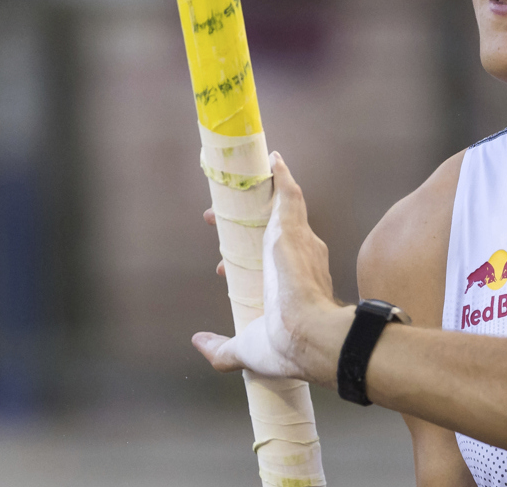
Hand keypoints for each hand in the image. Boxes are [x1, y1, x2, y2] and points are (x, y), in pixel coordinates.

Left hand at [192, 152, 350, 385]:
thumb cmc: (284, 345)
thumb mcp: (246, 347)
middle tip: (215, 221)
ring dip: (257, 195)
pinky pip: (288, 192)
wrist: (307, 335)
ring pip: (277, 208)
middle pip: (271, 230)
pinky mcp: (291, 226)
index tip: (222, 266)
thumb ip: (221, 348)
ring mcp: (297, 240)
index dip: (242, 261)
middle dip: (244, 224)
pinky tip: (273, 159)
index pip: (268, 265)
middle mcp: (302, 258)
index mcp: (294, 286)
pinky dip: (281, 175)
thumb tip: (199, 342)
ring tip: (233, 186)